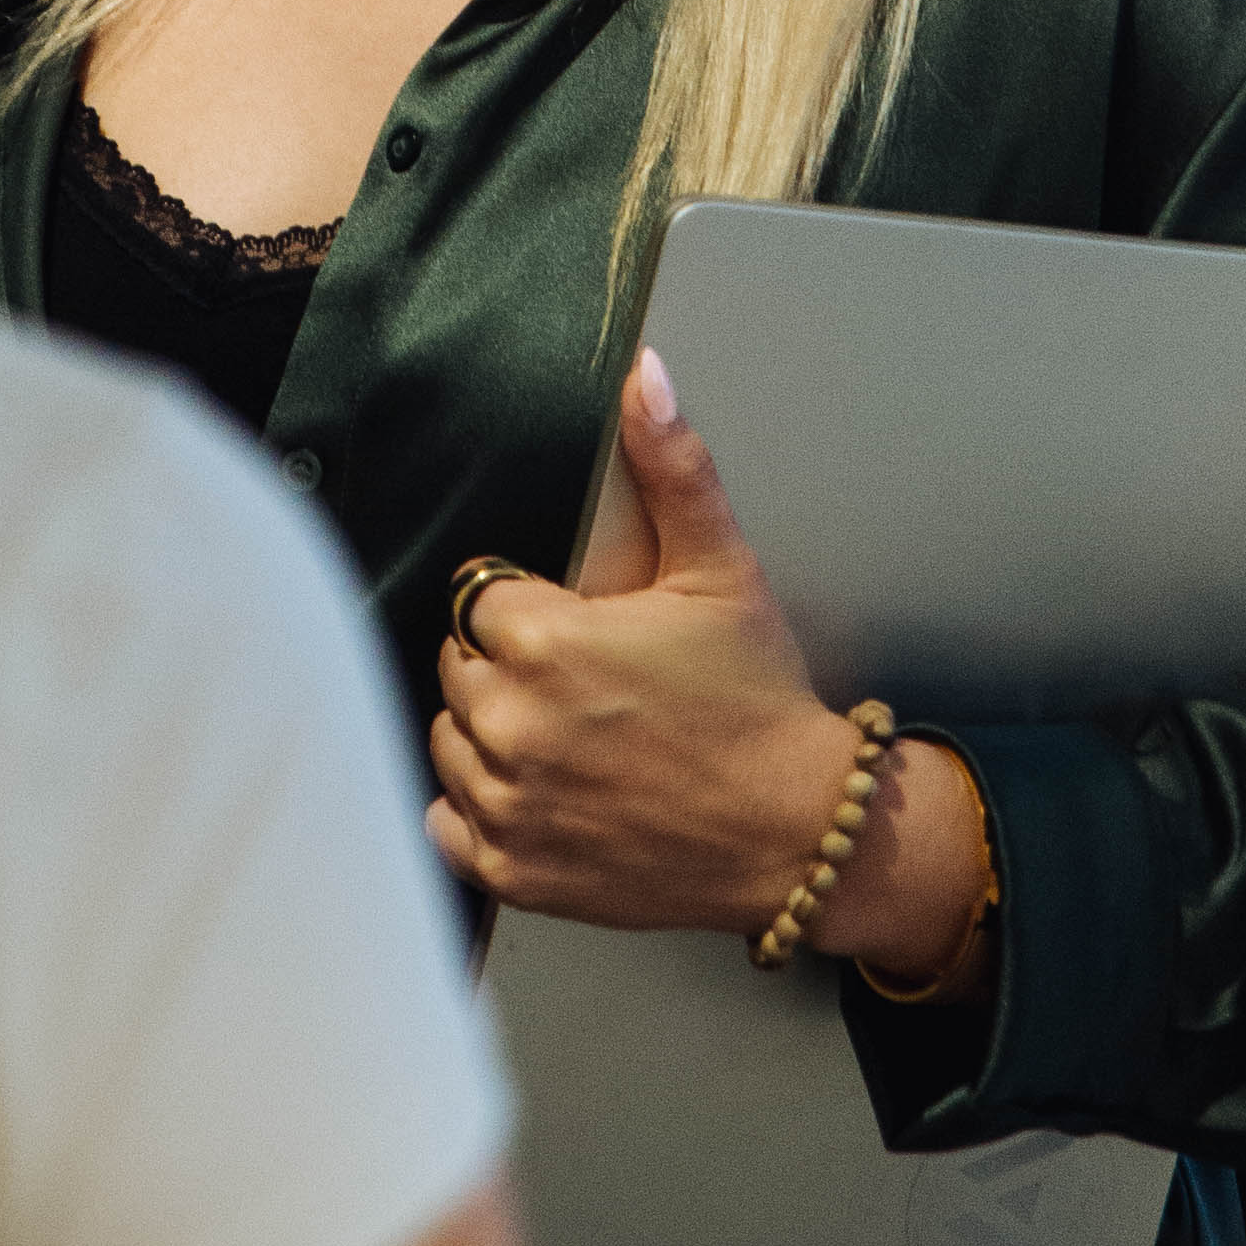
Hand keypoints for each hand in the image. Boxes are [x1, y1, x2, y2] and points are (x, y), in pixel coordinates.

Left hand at [428, 350, 995, 990]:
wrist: (798, 831)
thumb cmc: (760, 702)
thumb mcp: (722, 569)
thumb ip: (672, 466)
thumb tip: (645, 377)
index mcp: (546, 642)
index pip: (481, 597)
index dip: (530, 605)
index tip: (577, 624)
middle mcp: (513, 724)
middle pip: (460, 664)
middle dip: (509, 663)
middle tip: (585, 680)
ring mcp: (508, 804)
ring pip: (449, 738)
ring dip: (491, 730)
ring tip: (570, 731)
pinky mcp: (514, 868)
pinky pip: (447, 823)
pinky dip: (479, 808)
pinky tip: (540, 790)